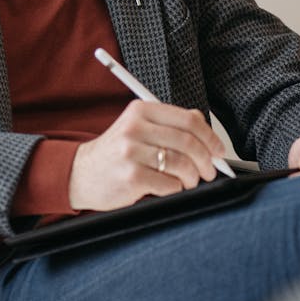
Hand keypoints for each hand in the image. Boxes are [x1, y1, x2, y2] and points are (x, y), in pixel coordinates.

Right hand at [68, 100, 225, 211]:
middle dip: (206, 161)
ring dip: (192, 178)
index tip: (218, 151)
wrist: (81, 174)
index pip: (188, 119)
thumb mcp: (137, 128)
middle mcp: (135, 127)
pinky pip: (169, 184)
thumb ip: (168, 124)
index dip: (210, 137)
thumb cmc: (115, 153)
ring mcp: (131, 152)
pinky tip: (169, 188)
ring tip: (189, 182)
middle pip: (188, 142)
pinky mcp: (131, 176)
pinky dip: (176, 189)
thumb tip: (205, 129)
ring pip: (181, 164)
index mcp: (140, 110)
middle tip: (210, 171)